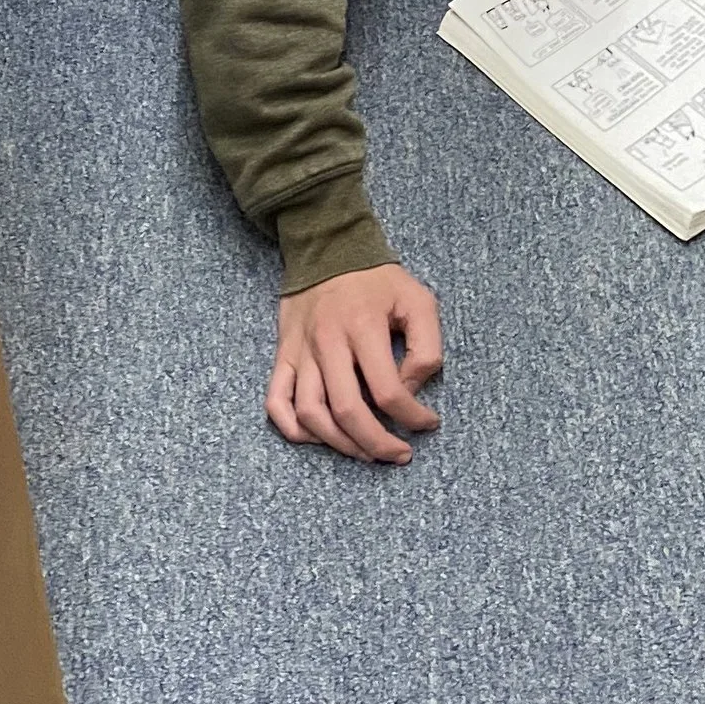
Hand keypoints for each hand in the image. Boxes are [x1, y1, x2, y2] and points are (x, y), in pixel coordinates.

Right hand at [270, 265, 443, 463]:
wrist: (327, 249)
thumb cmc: (379, 280)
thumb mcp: (418, 301)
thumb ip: (426, 347)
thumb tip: (411, 391)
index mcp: (364, 327)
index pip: (388, 391)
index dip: (413, 417)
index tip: (428, 424)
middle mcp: (327, 342)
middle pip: (346, 411)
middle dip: (376, 443)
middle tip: (398, 454)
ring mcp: (300, 351)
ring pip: (310, 414)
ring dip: (338, 444)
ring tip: (364, 453)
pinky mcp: (283, 355)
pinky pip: (276, 401)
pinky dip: (292, 429)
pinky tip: (318, 438)